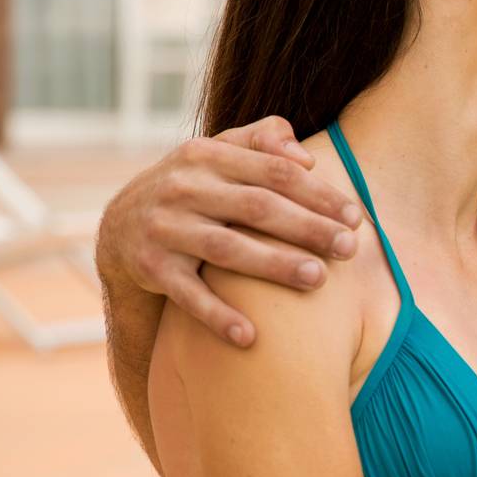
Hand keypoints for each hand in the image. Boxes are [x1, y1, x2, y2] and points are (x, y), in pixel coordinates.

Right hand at [96, 115, 362, 347]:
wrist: (120, 228)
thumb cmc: (195, 188)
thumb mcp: (220, 154)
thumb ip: (263, 141)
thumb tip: (306, 157)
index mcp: (205, 156)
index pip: (274, 172)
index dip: (318, 194)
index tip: (355, 216)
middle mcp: (181, 188)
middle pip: (257, 208)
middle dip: (308, 228)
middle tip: (349, 248)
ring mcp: (163, 229)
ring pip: (226, 249)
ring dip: (274, 265)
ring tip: (318, 279)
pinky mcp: (150, 269)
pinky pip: (188, 295)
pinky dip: (217, 315)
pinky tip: (251, 336)